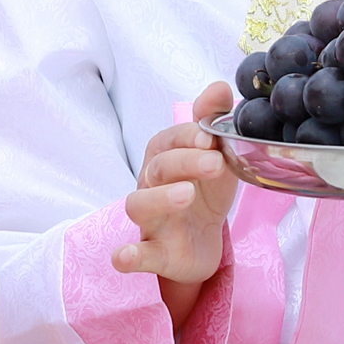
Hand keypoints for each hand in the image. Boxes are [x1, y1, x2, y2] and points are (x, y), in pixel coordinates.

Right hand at [117, 83, 239, 325]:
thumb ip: (213, 121)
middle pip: (158, 168)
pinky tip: (125, 257)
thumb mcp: (216, 155)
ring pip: (139, 204)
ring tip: (186, 195)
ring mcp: (151, 219)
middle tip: (215, 163)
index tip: (209, 136)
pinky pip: (136, 254)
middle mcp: (152, 184)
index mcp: (166, 157)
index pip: (171, 140)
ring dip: (160, 198)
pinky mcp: (154, 253)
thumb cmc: (205, 190)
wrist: (205, 239)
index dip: (188, 136)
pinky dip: (128, 255)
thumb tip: (219, 87)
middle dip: (185, 162)